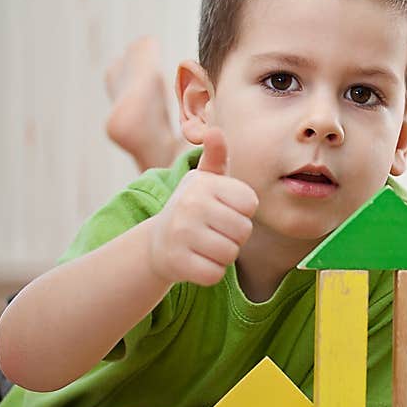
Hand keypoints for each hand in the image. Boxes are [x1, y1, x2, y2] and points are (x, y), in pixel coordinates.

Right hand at [148, 127, 257, 285]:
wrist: (157, 242)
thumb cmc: (193, 208)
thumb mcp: (204, 180)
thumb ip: (216, 157)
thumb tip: (215, 132)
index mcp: (203, 184)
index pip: (250, 204)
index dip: (241, 211)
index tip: (223, 210)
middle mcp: (190, 205)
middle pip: (243, 231)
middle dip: (235, 236)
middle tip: (214, 231)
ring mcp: (181, 234)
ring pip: (231, 254)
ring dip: (223, 255)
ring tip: (205, 244)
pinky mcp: (177, 262)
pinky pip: (215, 274)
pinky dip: (210, 272)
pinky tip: (197, 260)